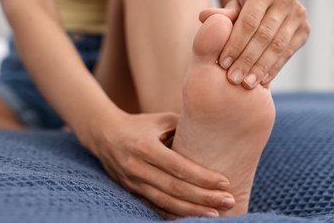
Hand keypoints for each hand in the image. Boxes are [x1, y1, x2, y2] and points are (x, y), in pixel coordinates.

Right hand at [89, 111, 234, 218]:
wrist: (105, 134)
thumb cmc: (140, 125)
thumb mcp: (161, 120)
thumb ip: (184, 126)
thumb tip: (213, 136)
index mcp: (145, 146)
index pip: (177, 166)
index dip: (202, 177)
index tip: (225, 182)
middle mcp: (136, 166)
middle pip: (174, 188)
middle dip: (203, 197)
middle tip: (228, 200)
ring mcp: (132, 182)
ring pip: (164, 201)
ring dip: (191, 210)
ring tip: (215, 214)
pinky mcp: (131, 191)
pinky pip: (154, 207)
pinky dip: (173, 214)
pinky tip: (191, 217)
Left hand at [199, 0, 309, 88]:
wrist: (265, 12)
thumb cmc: (242, 13)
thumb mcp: (230, 12)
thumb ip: (219, 17)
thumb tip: (203, 16)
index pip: (248, 22)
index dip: (235, 44)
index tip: (222, 64)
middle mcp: (284, 0)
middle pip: (263, 36)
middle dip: (246, 60)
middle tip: (233, 79)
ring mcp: (298, 15)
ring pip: (277, 46)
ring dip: (260, 67)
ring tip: (246, 84)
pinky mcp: (304, 30)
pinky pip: (288, 53)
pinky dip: (274, 68)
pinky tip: (261, 81)